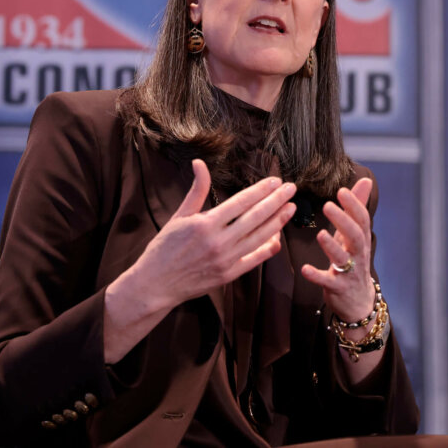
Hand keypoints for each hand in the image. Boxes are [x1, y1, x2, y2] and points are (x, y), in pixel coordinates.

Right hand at [132, 159, 296, 310]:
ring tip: (291, 209)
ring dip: (278, 222)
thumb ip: (196, 191)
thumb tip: (199, 163)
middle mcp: (218, 242)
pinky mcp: (228, 276)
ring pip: (259, 238)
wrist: (155, 284)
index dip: (261, 190)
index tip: (276, 181)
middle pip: (255, 217)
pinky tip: (278, 238)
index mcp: (205, 224)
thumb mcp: (179, 216)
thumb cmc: (165, 247)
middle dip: (277, 201)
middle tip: (292, 189)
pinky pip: (253, 260)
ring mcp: (225, 260)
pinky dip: (267, 249)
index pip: (241, 202)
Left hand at [300, 178, 376, 324]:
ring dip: (331, 246)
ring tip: (320, 234)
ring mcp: (348, 272)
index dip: (354, 205)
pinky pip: (327, 282)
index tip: (341, 191)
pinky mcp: (337, 288)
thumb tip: (365, 181)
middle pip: (355, 236)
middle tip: (328, 206)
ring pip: (343, 258)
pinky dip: (316, 276)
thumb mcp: (355, 235)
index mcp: (360, 240)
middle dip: (343, 221)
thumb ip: (357, 208)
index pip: (361, 220)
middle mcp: (357, 255)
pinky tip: (305, 269)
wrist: (358, 302)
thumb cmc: (354, 261)